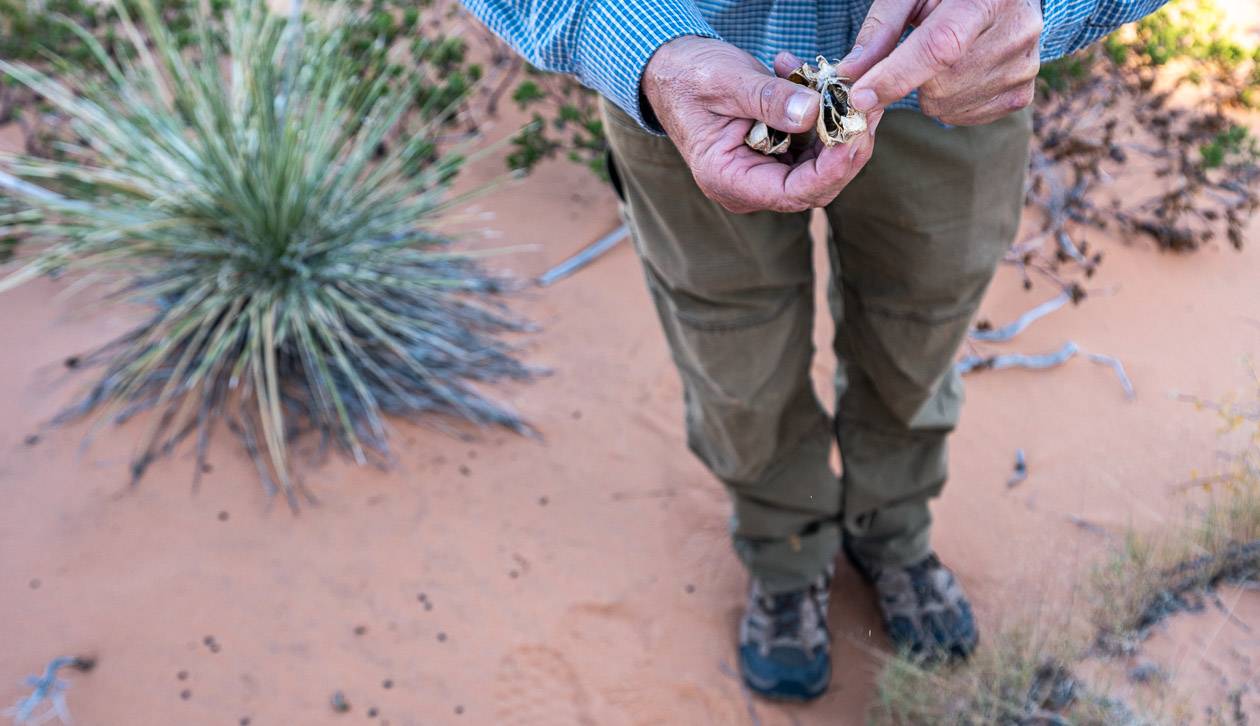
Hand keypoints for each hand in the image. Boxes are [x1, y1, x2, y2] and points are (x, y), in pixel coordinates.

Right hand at [642, 36, 882, 213]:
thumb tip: (813, 113)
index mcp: (728, 179)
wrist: (672, 69)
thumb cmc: (689, 77)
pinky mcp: (776, 151)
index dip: (830, 171)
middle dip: (846, 148)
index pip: (791, 193)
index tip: (855, 136)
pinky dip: (822, 114)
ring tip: (850, 87)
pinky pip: (811, 143)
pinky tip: (817, 79)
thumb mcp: (727, 82)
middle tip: (869, 108)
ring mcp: (764, 170)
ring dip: (840, 126)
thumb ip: (768, 99)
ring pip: (820, 164)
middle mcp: (749, 185)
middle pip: (814, 185)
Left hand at [837, 0, 1041, 125]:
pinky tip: (960, 72)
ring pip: (949, 107)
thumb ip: (881, 28)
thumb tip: (850, 72)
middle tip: (919, 49)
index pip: (939, 47)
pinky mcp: (1023, 92)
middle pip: (940, 85)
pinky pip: (965, 117)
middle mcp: (1015, 31)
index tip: (859, 97)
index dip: (895, 76)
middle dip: (913, 78)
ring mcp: (1023, 65)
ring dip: (931, 91)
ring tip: (947, 55)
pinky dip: (950, 102)